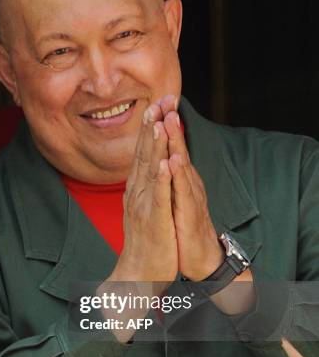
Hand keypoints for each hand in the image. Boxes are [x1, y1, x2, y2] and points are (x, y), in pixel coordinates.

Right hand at [109, 96, 178, 291]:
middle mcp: (137, 193)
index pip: (143, 152)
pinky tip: (163, 163)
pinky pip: (157, 197)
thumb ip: (144, 186)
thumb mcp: (144, 207)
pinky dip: (160, 179)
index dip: (149, 128)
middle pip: (143, 154)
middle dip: (150, 127)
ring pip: (149, 170)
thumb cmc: (145, 240)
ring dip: (153, 146)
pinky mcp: (154, 221)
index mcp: (138, 189)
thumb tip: (147, 166)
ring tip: (157, 121)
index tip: (156, 104)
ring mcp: (144, 206)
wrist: (138, 273)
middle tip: (155, 100)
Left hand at [162, 108, 223, 280]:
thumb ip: (171, 179)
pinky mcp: (189, 215)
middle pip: (178, 149)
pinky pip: (181, 193)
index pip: (171, 148)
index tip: (158, 100)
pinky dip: (177, 176)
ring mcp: (189, 198)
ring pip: (181, 166)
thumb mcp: (175, 199)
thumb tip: (166, 160)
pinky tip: (173, 161)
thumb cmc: (185, 228)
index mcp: (180, 180)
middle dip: (171, 123)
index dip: (165, 125)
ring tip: (171, 119)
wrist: (199, 259)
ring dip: (176, 142)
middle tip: (167, 97)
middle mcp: (187, 184)